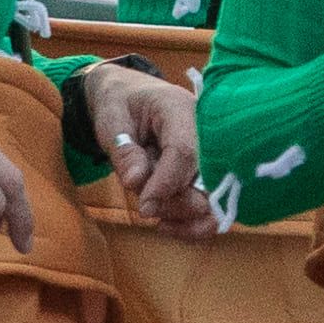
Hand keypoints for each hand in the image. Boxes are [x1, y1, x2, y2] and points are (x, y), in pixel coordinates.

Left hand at [80, 61, 228, 237]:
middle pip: (205, 182)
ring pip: (211, 202)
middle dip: (173, 203)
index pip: (185, 152)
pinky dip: (189, 226)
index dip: (166, 183)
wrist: (130, 97)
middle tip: (143, 206)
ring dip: (180, 215)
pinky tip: (165, 223)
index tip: (144, 207)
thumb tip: (136, 182)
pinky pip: (209, 212)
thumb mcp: (112, 120)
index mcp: (181, 110)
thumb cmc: (121, 104)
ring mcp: (211, 158)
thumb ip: (124, 150)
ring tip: (152, 209)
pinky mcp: (208, 177)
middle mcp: (206, 135)